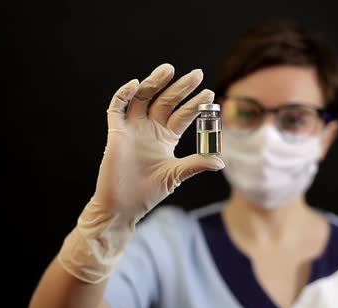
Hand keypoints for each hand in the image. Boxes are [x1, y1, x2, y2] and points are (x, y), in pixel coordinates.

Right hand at [58, 64, 223, 282]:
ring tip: (168, 70)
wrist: (123, 207)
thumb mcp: (176, 175)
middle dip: (180, 88)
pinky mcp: (116, 132)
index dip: (195, 104)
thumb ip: (196, 164)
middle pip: (166, 101)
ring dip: (154, 83)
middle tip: (196, 74)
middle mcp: (150, 129)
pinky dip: (124, 95)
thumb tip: (221, 161)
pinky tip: (136, 85)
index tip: (210, 93)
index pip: (183, 115)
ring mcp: (133, 129)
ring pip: (143, 98)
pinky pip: (117, 108)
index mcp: (166, 138)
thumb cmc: (148, 193)